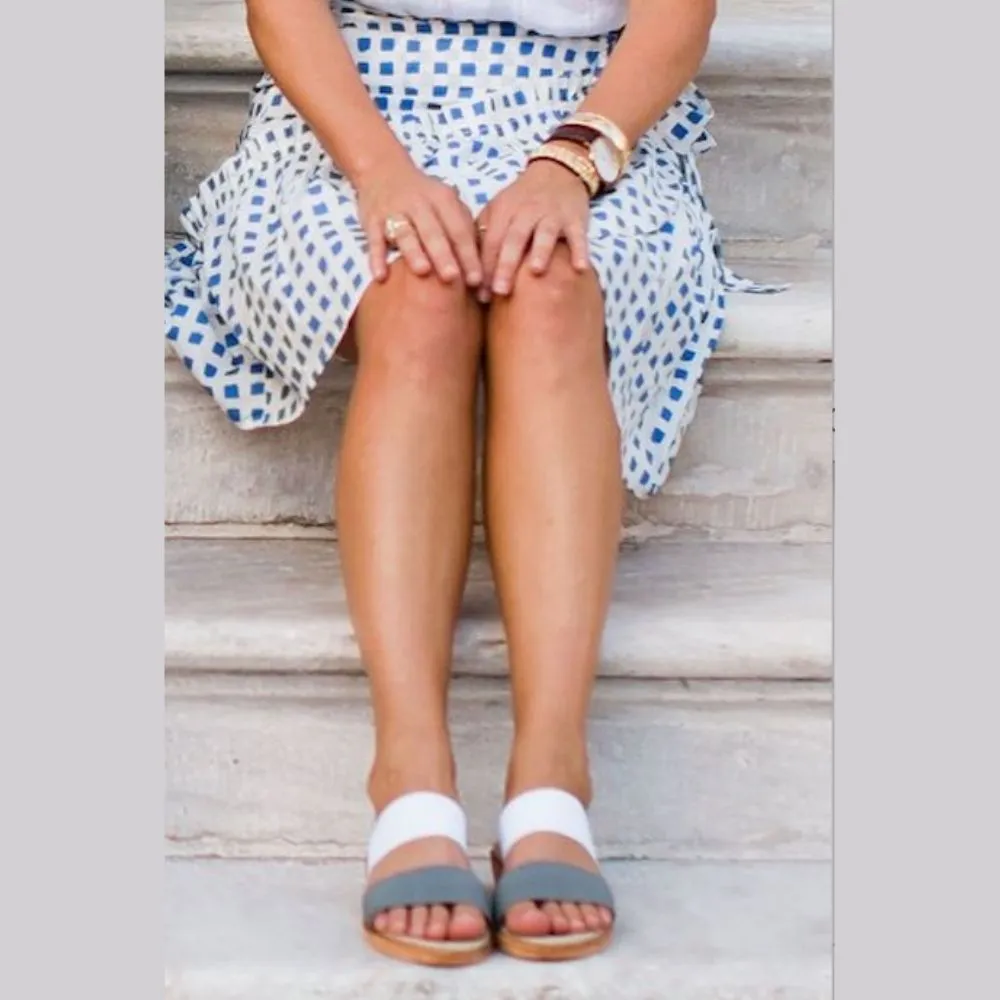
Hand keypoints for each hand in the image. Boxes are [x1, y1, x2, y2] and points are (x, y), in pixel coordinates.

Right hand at [356, 154, 481, 285]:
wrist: (382, 170)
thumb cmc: (423, 197)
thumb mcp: (445, 202)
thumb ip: (462, 226)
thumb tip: (484, 262)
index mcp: (443, 200)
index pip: (459, 229)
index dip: (468, 254)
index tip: (477, 280)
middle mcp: (419, 204)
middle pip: (433, 232)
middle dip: (444, 254)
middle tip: (453, 278)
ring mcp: (394, 211)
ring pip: (405, 233)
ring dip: (413, 252)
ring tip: (422, 271)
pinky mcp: (371, 219)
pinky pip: (374, 239)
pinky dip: (376, 257)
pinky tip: (381, 276)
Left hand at [477, 151, 590, 302]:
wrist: (558, 171)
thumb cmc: (522, 200)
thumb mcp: (498, 209)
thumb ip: (484, 234)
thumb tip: (469, 270)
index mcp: (504, 211)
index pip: (491, 242)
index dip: (485, 268)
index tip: (480, 296)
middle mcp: (527, 212)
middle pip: (514, 239)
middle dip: (506, 264)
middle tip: (499, 291)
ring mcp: (552, 215)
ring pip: (545, 234)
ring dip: (541, 251)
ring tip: (536, 272)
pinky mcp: (575, 218)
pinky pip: (578, 235)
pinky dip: (580, 250)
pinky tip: (579, 268)